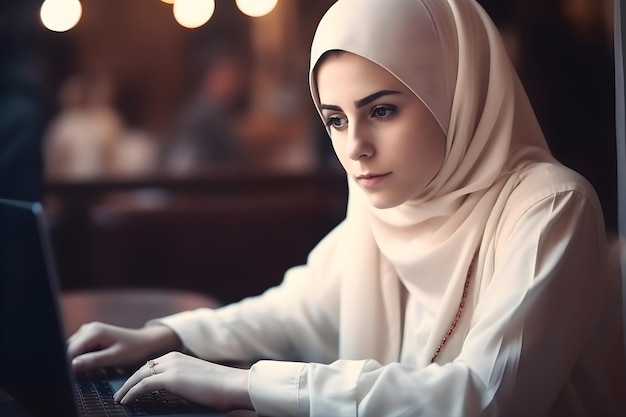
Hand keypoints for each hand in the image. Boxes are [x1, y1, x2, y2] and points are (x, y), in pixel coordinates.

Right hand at [67, 322, 181, 371]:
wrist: (145, 343)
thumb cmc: (134, 350)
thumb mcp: (115, 358)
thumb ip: (94, 361)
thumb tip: (72, 366)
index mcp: (93, 331)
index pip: (70, 351)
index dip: (69, 366)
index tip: (75, 377)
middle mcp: (87, 329)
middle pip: (69, 351)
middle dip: (75, 365)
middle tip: (90, 373)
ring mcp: (87, 332)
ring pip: (73, 352)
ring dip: (80, 363)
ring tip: (97, 369)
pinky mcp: (89, 337)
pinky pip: (80, 351)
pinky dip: (85, 360)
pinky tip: (97, 365)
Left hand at [113, 352, 252, 411]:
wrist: (233, 385)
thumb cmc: (221, 388)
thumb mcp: (197, 382)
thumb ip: (183, 383)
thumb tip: (176, 394)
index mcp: (179, 356)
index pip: (153, 365)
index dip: (140, 376)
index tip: (131, 385)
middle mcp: (172, 358)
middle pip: (143, 368)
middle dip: (129, 381)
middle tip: (120, 392)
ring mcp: (171, 366)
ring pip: (139, 375)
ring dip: (127, 388)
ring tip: (119, 398)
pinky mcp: (170, 378)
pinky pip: (143, 386)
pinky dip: (131, 393)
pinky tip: (126, 402)